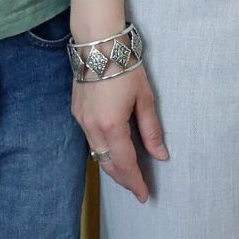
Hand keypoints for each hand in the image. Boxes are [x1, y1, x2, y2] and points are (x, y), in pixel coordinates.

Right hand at [73, 66, 167, 201]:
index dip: (135, 182)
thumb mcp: (144, 97)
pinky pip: (90, 139)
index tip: (144, 195)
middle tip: (138, 188)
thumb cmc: (126, 66)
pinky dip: (102, 150)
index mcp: (112, 126)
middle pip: (108, 164)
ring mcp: (81, 120)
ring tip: (128, 173)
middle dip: (123, 179)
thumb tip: (161, 155)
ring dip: (112, 166)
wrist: (98, 43)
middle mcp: (92, 128)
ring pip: (96, 154)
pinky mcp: (76, 112)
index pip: (125, 163)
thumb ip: (151, 129)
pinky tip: (112, 149)